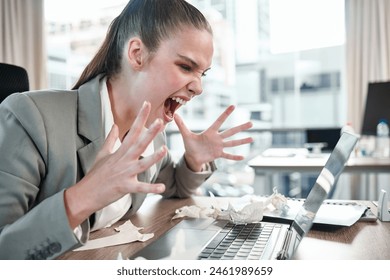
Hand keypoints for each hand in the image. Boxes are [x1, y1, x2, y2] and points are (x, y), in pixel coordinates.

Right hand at [64, 102, 166, 227]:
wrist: (85, 194)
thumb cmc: (95, 175)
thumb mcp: (102, 154)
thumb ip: (110, 139)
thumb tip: (114, 125)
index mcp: (120, 152)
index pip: (132, 131)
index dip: (140, 117)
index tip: (147, 104)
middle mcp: (124, 161)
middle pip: (139, 144)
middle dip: (150, 133)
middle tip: (160, 121)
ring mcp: (125, 174)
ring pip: (142, 164)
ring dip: (154, 157)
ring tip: (165, 149)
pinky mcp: (125, 187)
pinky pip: (140, 188)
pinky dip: (151, 188)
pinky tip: (162, 187)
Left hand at [174, 105, 252, 171]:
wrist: (192, 157)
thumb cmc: (190, 145)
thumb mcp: (186, 135)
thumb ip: (181, 125)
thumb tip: (175, 114)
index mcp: (210, 132)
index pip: (219, 121)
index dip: (226, 114)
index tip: (233, 106)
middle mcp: (217, 138)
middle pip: (231, 131)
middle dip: (240, 127)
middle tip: (251, 123)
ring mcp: (219, 146)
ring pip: (232, 143)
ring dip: (242, 141)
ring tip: (252, 138)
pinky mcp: (218, 155)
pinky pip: (228, 155)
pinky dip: (234, 156)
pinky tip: (243, 157)